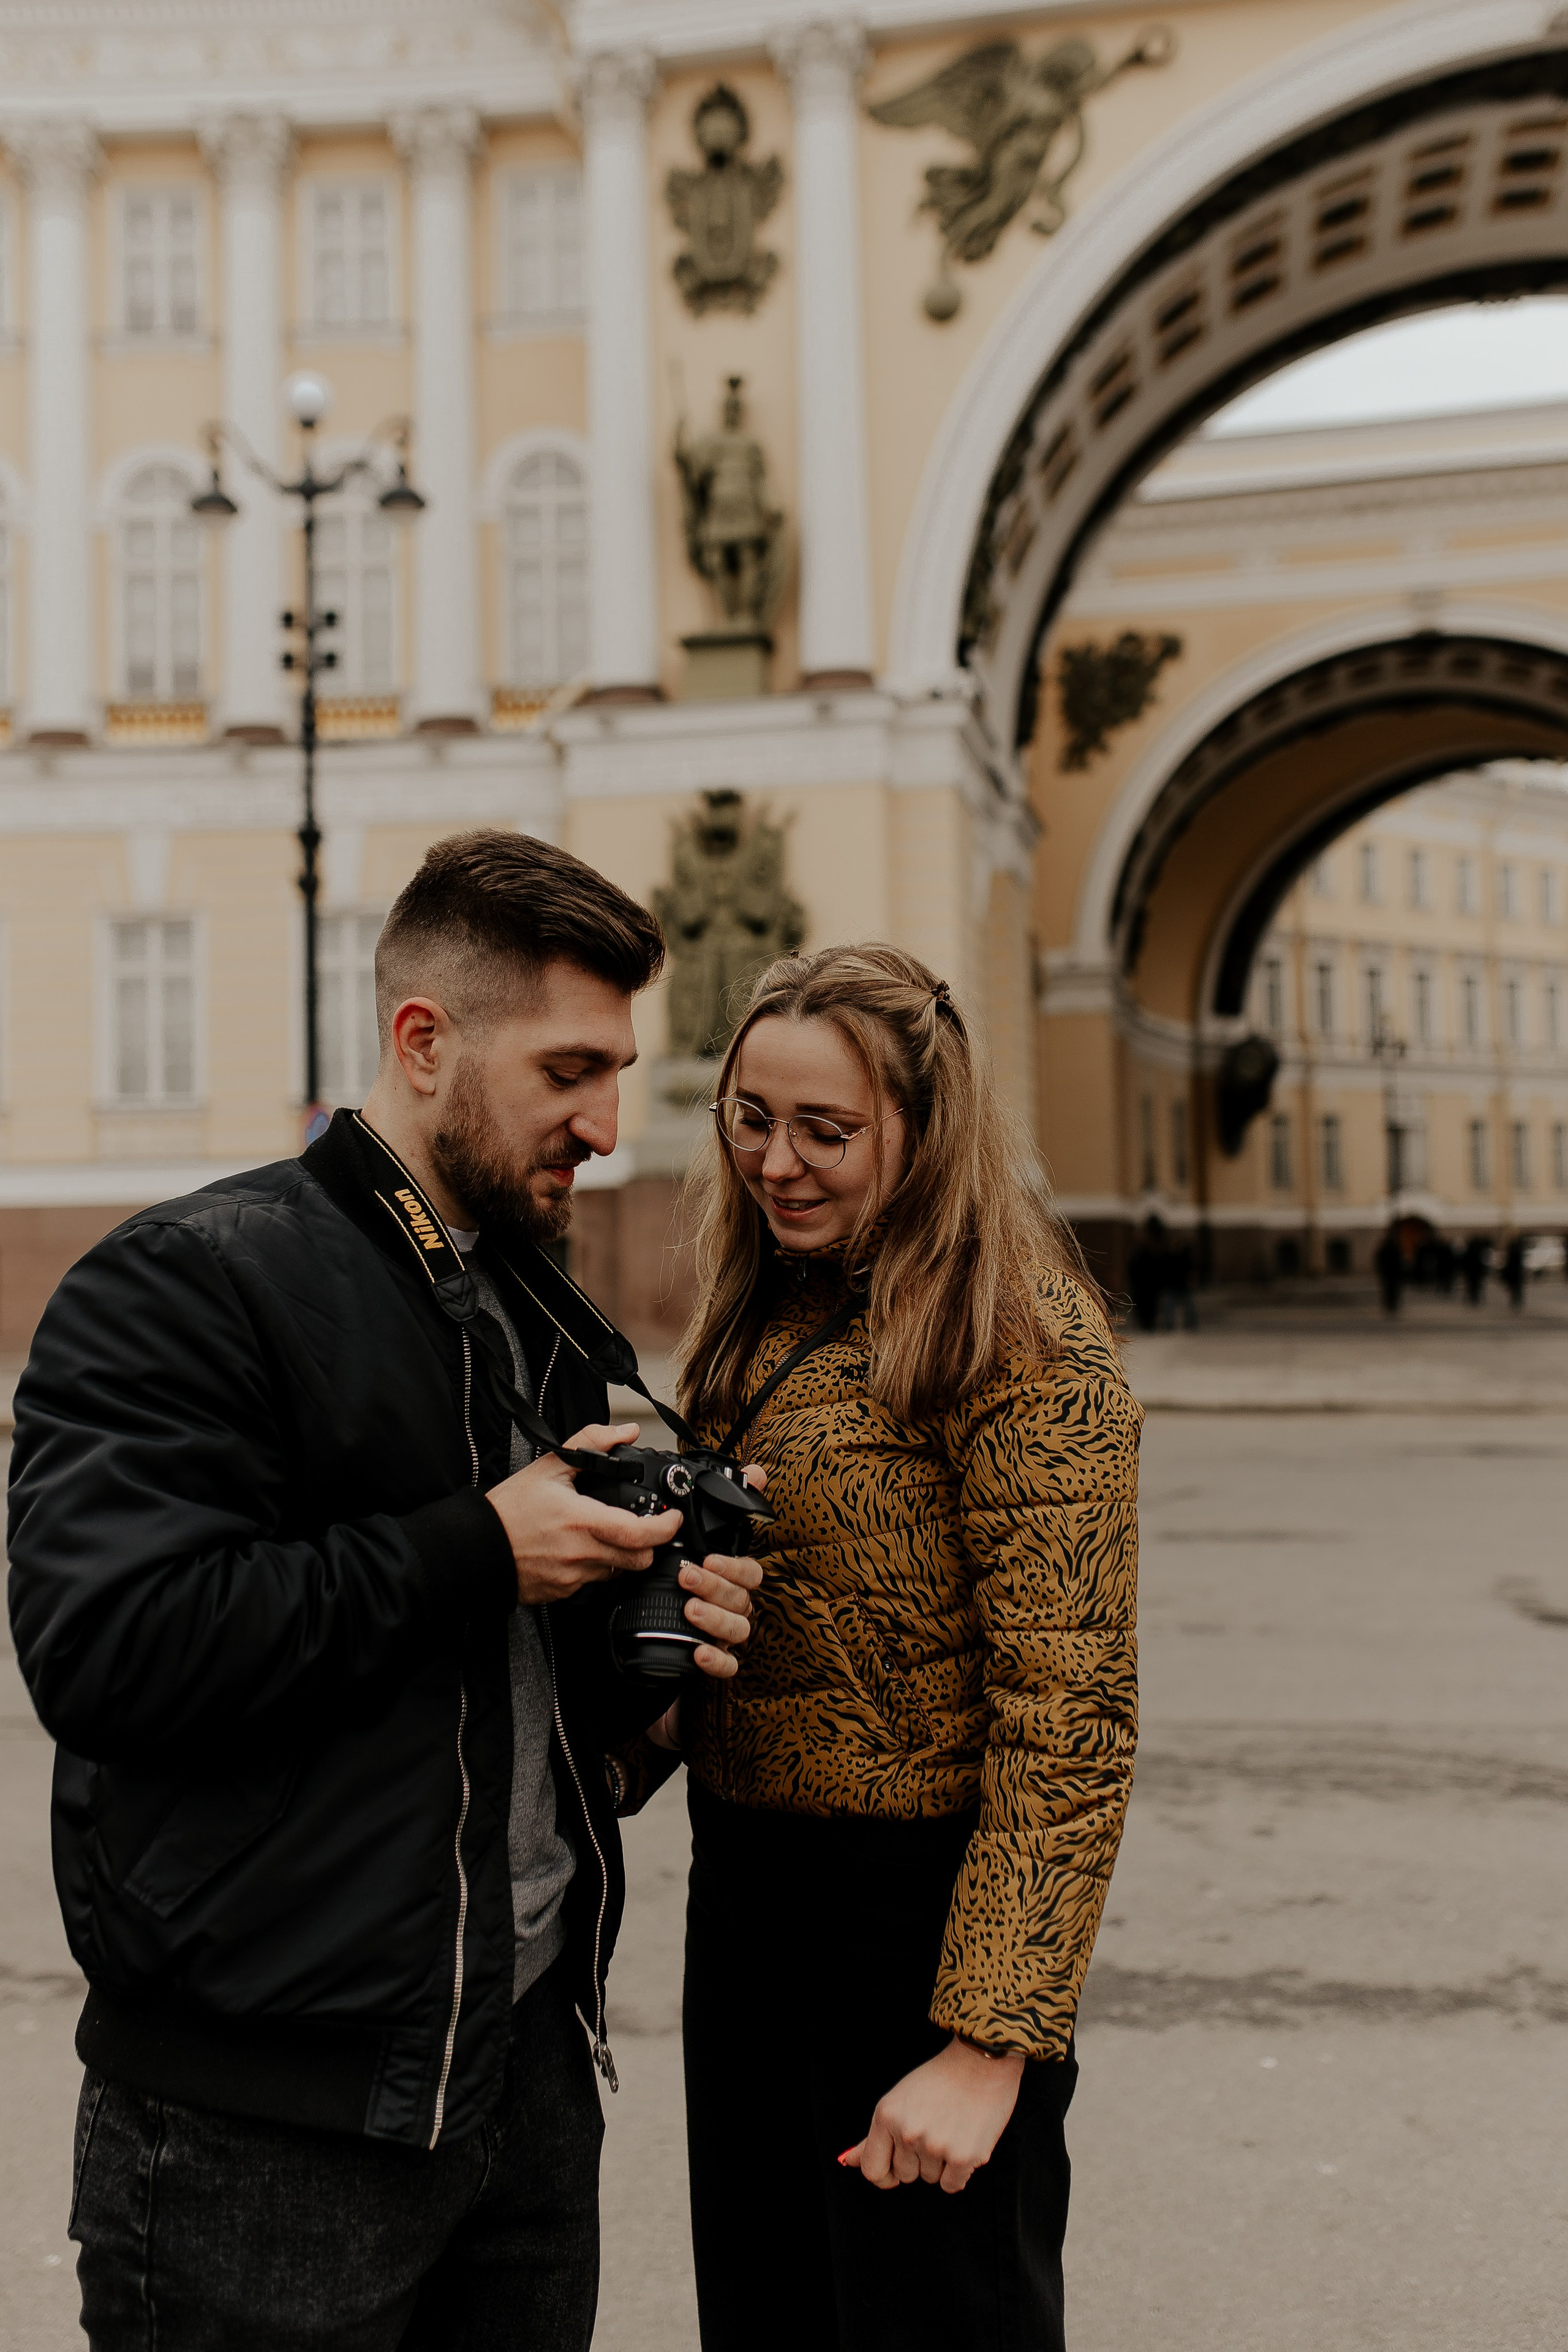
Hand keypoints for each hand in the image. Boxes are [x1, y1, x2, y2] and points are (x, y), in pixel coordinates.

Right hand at [487, 1423, 682, 1607]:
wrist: (477, 1546)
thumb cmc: (509, 1509)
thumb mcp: (549, 1466)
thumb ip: (591, 1443)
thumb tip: (625, 1433)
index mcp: (582, 1521)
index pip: (640, 1534)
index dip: (666, 1528)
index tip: (672, 1518)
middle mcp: (581, 1554)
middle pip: (640, 1560)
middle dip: (650, 1544)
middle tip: (646, 1527)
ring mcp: (573, 1577)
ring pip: (618, 1572)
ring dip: (623, 1555)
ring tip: (607, 1535)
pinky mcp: (564, 1592)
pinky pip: (594, 1583)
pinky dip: (598, 1567)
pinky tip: (582, 1550)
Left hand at [682, 1458, 765, 1680]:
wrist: (653, 1611)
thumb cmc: (687, 1566)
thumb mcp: (702, 1532)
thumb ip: (732, 1500)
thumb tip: (757, 1471)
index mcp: (736, 1576)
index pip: (750, 1572)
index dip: (733, 1567)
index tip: (709, 1559)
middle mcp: (736, 1604)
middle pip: (741, 1599)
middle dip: (715, 1588)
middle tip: (686, 1576)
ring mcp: (727, 1631)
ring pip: (738, 1631)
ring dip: (715, 1620)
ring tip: (689, 1609)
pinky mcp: (715, 1657)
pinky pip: (727, 1666)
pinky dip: (716, 1661)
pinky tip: (698, 1653)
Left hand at [840, 2038, 1024, 2194]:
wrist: (981, 2062)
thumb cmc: (939, 2080)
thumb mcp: (899, 2101)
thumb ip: (873, 2137)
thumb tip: (848, 2162)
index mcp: (886, 2116)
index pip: (872, 2170)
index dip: (885, 2173)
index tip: (897, 2167)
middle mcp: (907, 2132)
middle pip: (905, 2175)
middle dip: (918, 2160)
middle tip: (934, 2129)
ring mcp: (935, 2146)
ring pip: (931, 2178)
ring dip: (941, 2163)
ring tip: (952, 2129)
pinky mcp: (963, 2157)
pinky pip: (952, 2185)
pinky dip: (959, 2171)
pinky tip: (965, 2142)